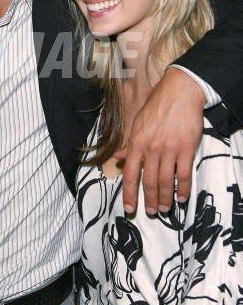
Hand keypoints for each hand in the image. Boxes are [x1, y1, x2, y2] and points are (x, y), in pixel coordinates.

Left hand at [122, 68, 204, 214]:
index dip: (129, 194)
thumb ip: (129, 144)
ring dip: (166, 198)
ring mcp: (169, 150)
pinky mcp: (186, 149)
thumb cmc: (156, 106)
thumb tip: (118, 159)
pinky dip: (183, 188)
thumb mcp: (136, 123)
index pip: (131, 174)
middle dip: (150, 200)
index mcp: (136, 143)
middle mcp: (151, 149)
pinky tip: (181, 197)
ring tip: (165, 208)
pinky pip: (184, 174)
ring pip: (167, 181)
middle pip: (149, 181)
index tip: (129, 208)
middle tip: (152, 212)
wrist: (179, 92)